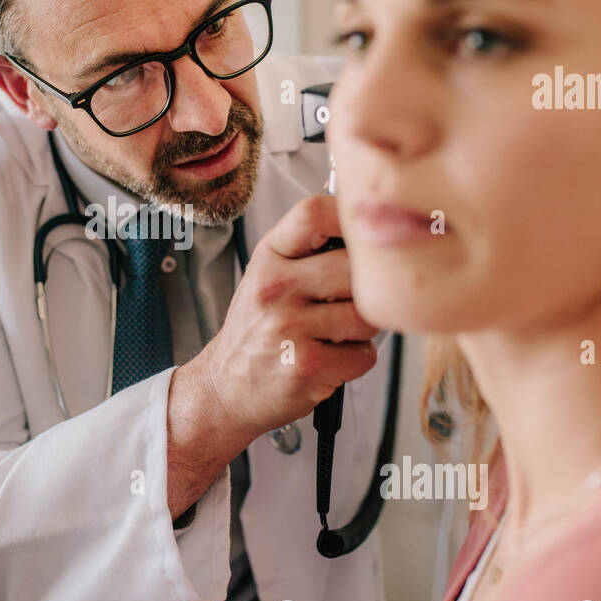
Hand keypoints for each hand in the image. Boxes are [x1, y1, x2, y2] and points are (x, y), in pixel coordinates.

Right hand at [178, 195, 379, 455]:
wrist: (225, 386)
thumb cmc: (258, 329)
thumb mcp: (269, 275)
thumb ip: (311, 250)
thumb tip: (374, 229)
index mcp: (269, 257)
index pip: (314, 214)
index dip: (349, 219)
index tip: (362, 237)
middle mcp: (275, 287)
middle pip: (356, 267)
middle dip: (365, 290)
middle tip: (345, 304)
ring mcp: (289, 327)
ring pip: (367, 314)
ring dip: (363, 329)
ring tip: (334, 334)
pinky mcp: (307, 366)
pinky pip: (365, 355)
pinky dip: (355, 361)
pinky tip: (330, 359)